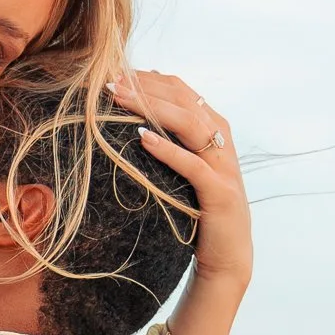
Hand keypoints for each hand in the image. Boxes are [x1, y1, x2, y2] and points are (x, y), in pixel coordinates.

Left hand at [110, 71, 251, 334]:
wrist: (226, 261)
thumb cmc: (198, 214)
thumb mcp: (182, 172)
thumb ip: (170, 143)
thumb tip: (134, 118)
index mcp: (215, 132)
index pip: (182, 91)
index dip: (149, 79)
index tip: (114, 73)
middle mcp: (223, 144)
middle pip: (184, 101)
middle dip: (145, 87)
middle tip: (107, 81)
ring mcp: (224, 168)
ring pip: (190, 124)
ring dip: (151, 108)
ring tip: (117, 98)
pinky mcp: (220, 195)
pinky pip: (193, 166)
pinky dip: (168, 149)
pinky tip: (141, 137)